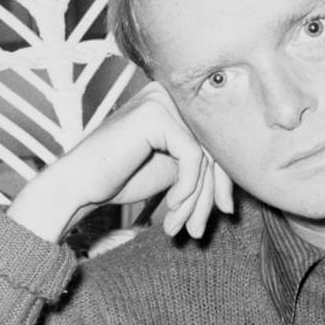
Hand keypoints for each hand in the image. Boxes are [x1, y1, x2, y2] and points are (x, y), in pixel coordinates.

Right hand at [7, 82, 233, 242]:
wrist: (78, 186)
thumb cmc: (120, 178)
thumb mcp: (174, 170)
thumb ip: (204, 163)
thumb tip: (246, 172)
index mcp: (176, 102)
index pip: (217, 140)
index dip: (224, 181)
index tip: (224, 213)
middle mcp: (170, 93)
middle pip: (215, 147)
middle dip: (212, 195)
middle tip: (201, 230)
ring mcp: (161, 100)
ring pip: (206, 156)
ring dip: (197, 200)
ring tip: (183, 228)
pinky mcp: (154, 116)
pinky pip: (192, 157)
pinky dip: (187, 189)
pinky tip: (171, 209)